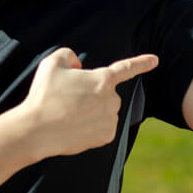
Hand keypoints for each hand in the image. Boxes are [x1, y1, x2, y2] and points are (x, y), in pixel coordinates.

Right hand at [19, 48, 157, 158]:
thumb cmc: (44, 95)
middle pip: (106, 93)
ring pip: (104, 111)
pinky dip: (90, 127)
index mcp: (102, 79)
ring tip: (68, 114)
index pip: (126, 68)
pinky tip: (74, 126)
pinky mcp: (105, 137)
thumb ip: (68, 55)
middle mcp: (112, 100)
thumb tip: (78, 68)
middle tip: (68, 99)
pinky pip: (102, 128)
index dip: (141, 63)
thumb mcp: (52, 63)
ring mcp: (110, 120)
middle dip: (92, 94)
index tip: (155, 60)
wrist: (37, 130)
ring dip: (91, 111)